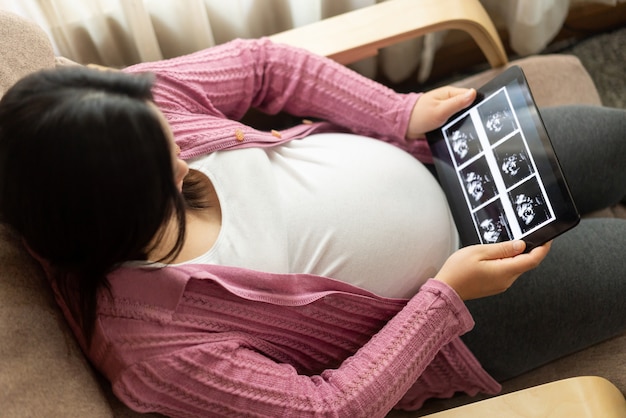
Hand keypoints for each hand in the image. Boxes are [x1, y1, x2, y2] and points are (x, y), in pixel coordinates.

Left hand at [406, 86, 476, 138]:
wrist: (404, 127)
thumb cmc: (418, 116)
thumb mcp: (440, 110)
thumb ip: (457, 103)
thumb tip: (473, 93)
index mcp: (449, 93)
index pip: (470, 95)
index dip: (476, 104)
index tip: (479, 114)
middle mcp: (448, 100)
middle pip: (466, 106)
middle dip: (469, 115)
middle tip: (468, 124)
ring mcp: (445, 110)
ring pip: (461, 116)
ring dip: (461, 123)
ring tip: (459, 129)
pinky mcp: (442, 119)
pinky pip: (453, 122)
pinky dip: (454, 127)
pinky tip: (454, 132)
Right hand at [434, 240, 551, 299]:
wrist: (446, 290)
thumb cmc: (458, 272)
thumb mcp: (479, 252)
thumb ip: (502, 248)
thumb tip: (520, 245)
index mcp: (505, 271)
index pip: (533, 260)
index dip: (542, 249)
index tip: (547, 240)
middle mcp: (506, 281)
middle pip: (525, 263)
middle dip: (526, 250)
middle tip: (519, 237)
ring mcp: (501, 285)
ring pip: (515, 267)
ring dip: (513, 256)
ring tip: (497, 247)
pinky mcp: (495, 286)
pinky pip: (506, 272)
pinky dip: (505, 263)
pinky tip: (492, 257)